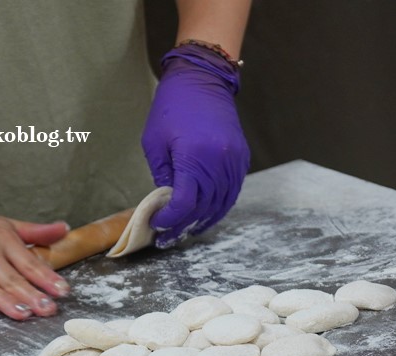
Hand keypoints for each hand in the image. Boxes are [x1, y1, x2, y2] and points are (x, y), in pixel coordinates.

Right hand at [0, 214, 70, 324]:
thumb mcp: (6, 226)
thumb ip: (36, 232)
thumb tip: (65, 229)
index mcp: (3, 238)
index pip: (28, 262)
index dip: (46, 277)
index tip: (63, 292)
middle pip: (9, 276)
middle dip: (29, 294)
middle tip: (47, 309)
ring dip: (2, 300)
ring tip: (21, 314)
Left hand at [141, 45, 249, 247]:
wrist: (202, 78)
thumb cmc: (171, 107)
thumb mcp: (154, 141)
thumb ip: (161, 175)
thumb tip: (165, 202)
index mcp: (194, 157)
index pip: (185, 202)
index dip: (170, 219)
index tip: (157, 224)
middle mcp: (219, 162)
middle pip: (203, 207)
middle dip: (184, 225)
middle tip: (168, 237)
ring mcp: (234, 161)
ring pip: (221, 204)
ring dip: (203, 220)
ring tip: (186, 230)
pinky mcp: (241, 158)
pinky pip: (232, 191)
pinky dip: (219, 206)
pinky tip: (205, 213)